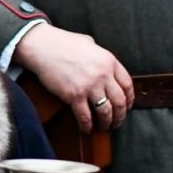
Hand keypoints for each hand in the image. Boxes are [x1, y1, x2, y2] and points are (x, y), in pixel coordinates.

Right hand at [13, 24, 133, 132]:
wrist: (42, 47)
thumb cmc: (63, 43)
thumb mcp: (89, 44)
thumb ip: (100, 56)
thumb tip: (104, 66)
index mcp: (109, 61)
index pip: (128, 85)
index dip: (129, 99)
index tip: (126, 106)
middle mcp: (103, 74)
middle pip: (120, 101)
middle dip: (120, 115)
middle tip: (117, 122)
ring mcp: (89, 86)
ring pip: (106, 111)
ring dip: (106, 123)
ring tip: (104, 127)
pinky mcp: (74, 95)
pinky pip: (85, 116)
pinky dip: (87, 126)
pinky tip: (86, 129)